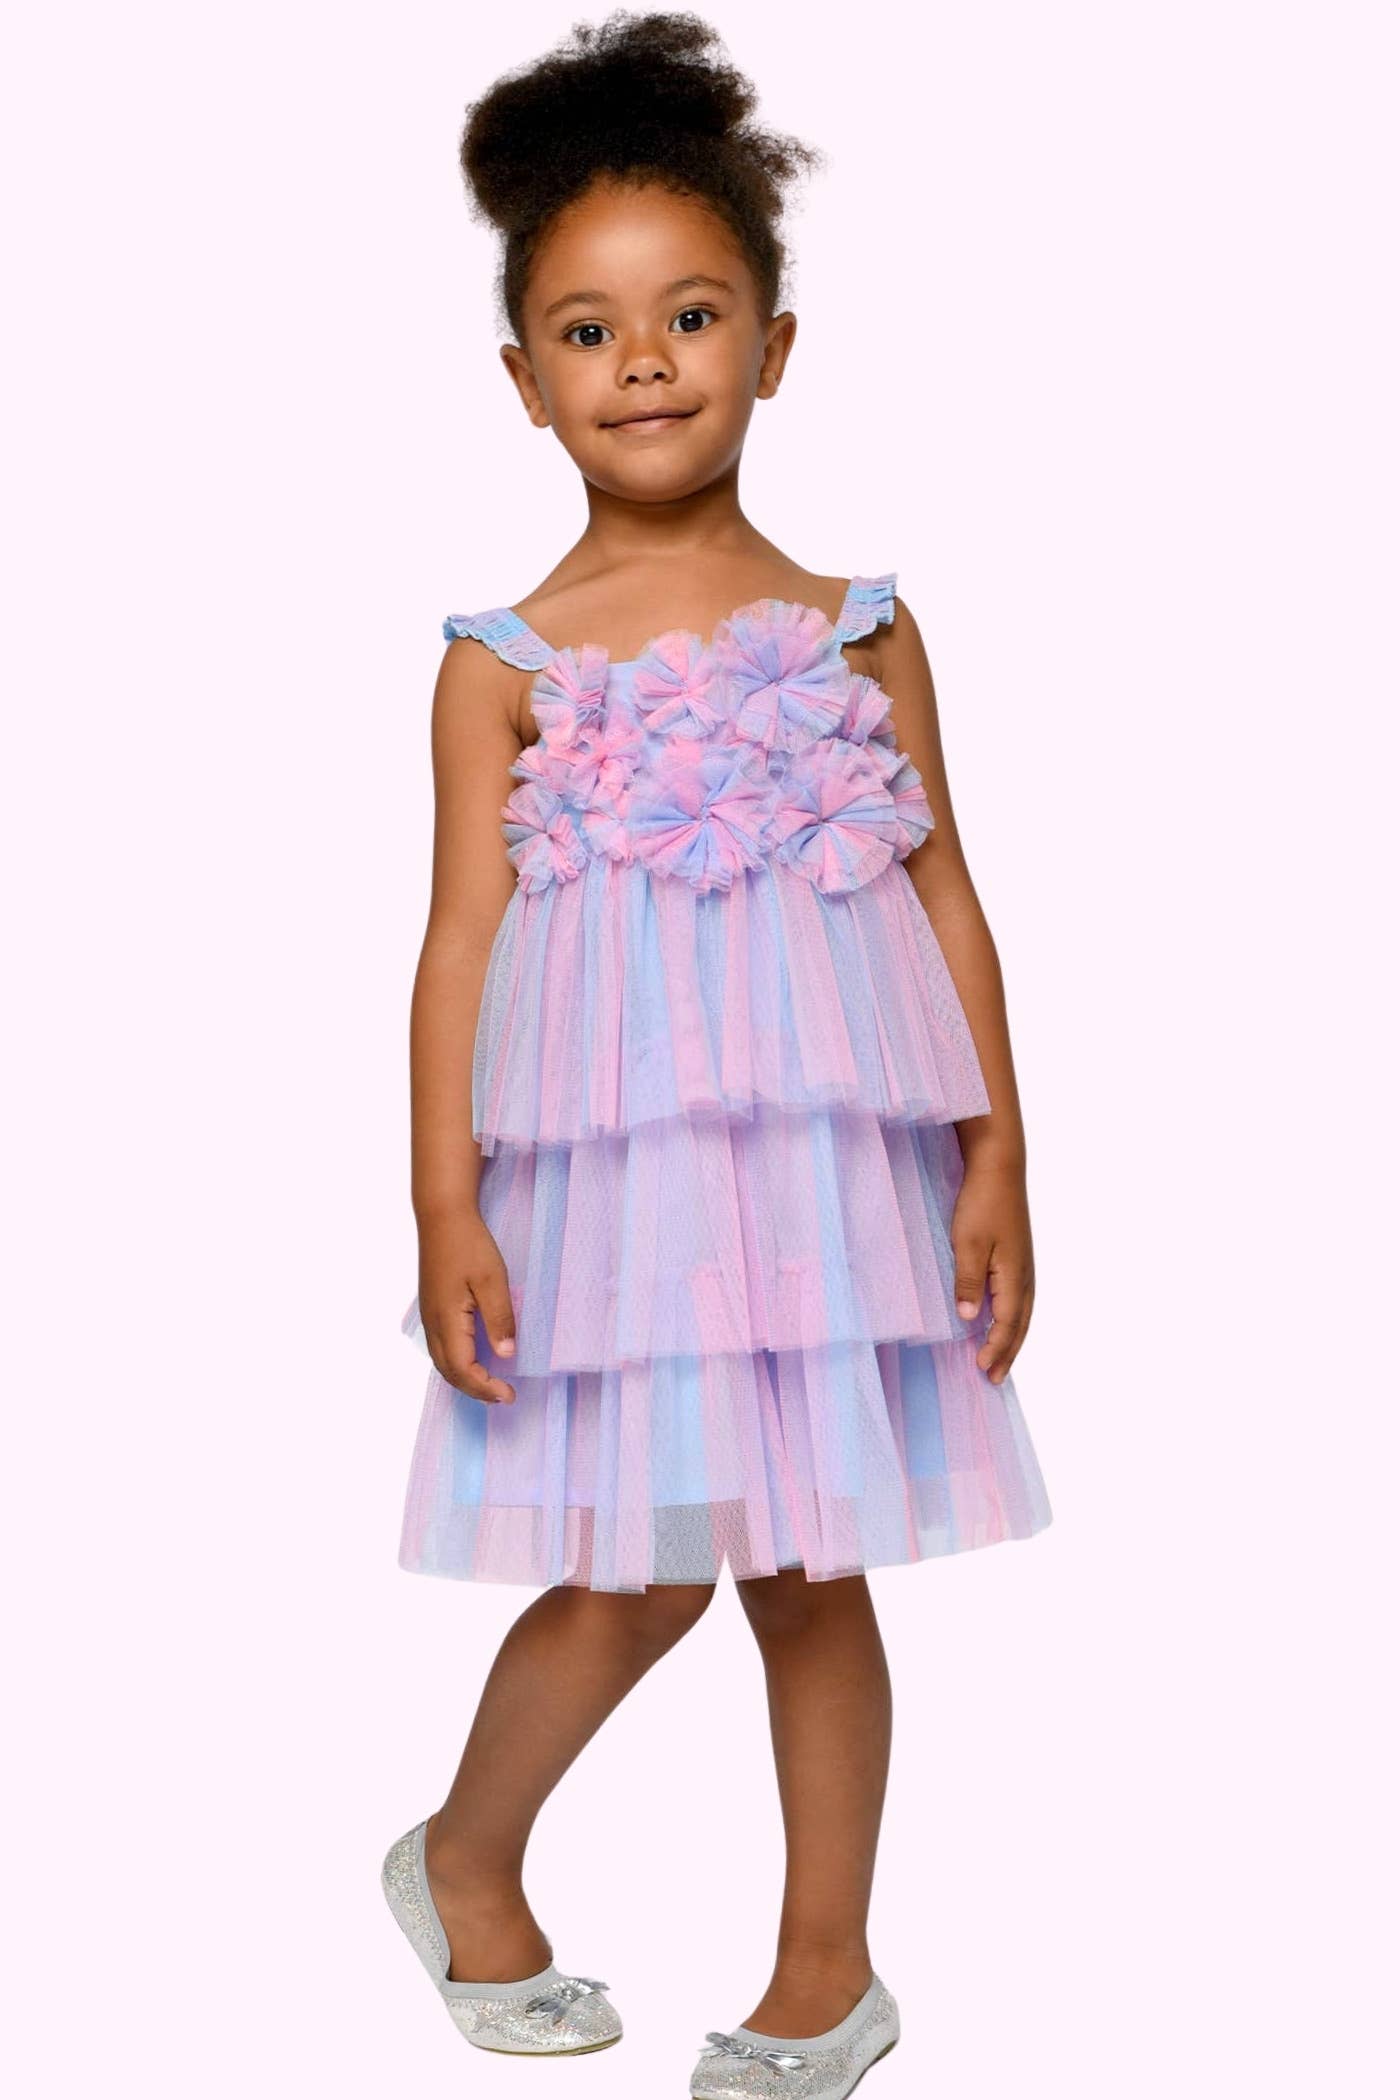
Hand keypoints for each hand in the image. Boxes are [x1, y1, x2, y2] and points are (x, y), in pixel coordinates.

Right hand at [417, 1209, 518, 1403]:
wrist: (441, 1216)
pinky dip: (457, 1363)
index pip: (463, 1370)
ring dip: (464, 1378)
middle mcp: (433, 1323)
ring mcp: (429, 1316)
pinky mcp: (432, 1307)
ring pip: (442, 1361)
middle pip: (449, 1371)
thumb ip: (499, 1319)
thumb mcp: (492, 1280)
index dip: (485, 1387)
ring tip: (490, 1384)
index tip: (509, 1394)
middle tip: (503, 1395)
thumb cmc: (469, 1244)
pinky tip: (474, 1358)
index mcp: (446, 1320)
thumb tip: (505, 1355)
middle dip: (474, 1389)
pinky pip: (441, 1347)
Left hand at [949, 1158, 1034, 1384]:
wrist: (999, 1167)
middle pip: (1020, 1325)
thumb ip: (968, 1282)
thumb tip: (969, 1319)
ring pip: (1022, 1313)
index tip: (981, 1370)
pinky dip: (1012, 1318)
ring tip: (1000, 1358)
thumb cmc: (982, 1203)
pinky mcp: (1018, 1256)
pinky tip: (1000, 1320)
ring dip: (1012, 1338)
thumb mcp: (968, 1244)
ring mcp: (1024, 1265)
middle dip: (1008, 1353)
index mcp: (1015, 1276)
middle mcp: (1025, 1275)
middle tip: (995, 1378)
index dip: (995, 1349)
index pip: (1006, 1324)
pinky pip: (1018, 1298)